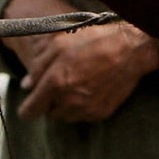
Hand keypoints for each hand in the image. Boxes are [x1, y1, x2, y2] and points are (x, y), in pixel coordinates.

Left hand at [0, 0, 158, 122]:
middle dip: (50, 101)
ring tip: (77, 84)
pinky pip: (83, 116)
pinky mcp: (100, 113)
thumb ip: (38, 66)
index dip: (27, 107)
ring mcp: (86, 110)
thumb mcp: (60, 44)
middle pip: (48, 114)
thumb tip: (27, 85)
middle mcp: (68, 101)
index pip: (29, 111)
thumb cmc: (95, 42)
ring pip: (65, 116)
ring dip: (66, 105)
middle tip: (61, 83)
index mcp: (55, 83)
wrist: (130, 50)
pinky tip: (91, 89)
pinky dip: (83, 107)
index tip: (30, 102)